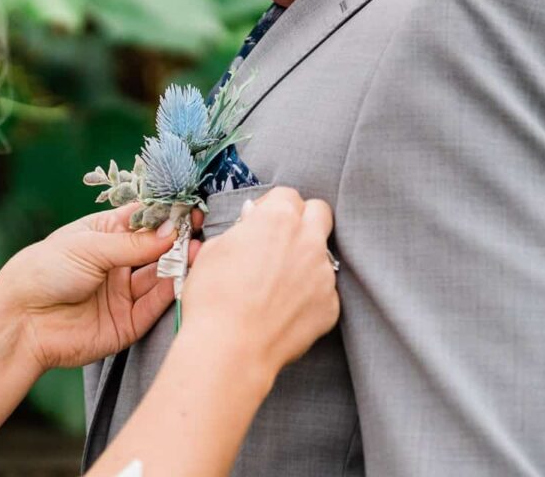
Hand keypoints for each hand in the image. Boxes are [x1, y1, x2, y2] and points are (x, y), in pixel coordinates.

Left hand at [0, 202, 203, 371]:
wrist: (20, 320)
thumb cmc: (44, 271)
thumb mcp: (89, 246)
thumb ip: (133, 243)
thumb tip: (170, 230)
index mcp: (103, 236)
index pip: (142, 221)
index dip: (164, 215)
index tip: (188, 208)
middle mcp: (116, 264)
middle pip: (155, 249)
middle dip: (176, 240)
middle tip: (197, 230)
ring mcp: (122, 294)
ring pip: (159, 277)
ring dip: (178, 265)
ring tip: (196, 251)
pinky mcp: (126, 324)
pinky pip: (154, 307)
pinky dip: (170, 293)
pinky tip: (181, 278)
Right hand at [182, 186, 339, 373]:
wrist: (230, 348)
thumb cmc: (214, 298)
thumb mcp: (213, 249)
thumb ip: (241, 231)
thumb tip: (251, 227)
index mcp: (278, 219)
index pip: (287, 195)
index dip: (272, 207)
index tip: (260, 222)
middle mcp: (308, 241)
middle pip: (320, 213)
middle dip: (304, 220)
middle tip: (280, 240)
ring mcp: (324, 275)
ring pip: (322, 255)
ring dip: (304, 261)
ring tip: (276, 286)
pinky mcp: (330, 307)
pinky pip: (323, 292)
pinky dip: (307, 297)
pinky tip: (283, 310)